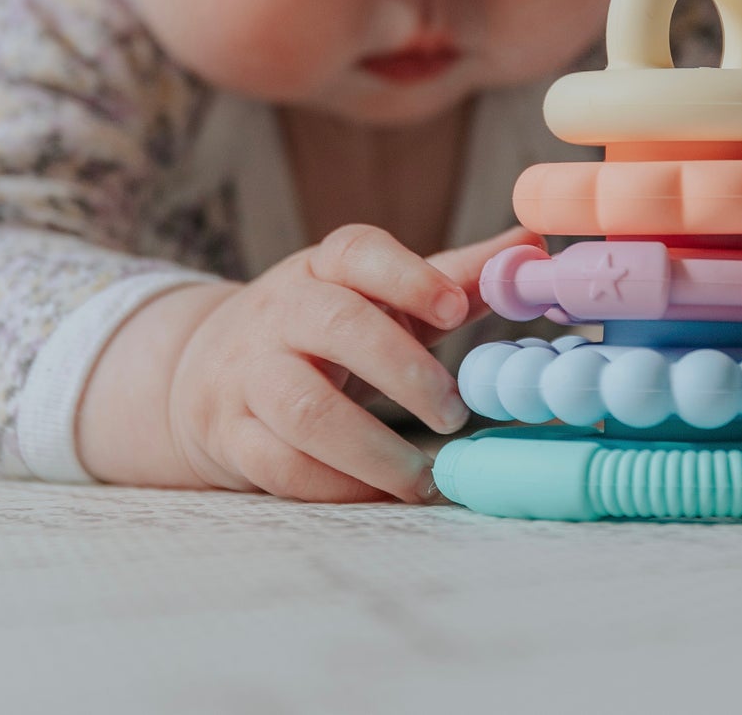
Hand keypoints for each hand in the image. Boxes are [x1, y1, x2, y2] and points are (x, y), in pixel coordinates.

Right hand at [166, 223, 542, 504]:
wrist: (206, 367)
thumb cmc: (323, 326)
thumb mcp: (378, 294)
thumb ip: (454, 276)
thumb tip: (535, 246)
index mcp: (323, 267)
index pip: (359, 252)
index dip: (409, 276)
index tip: (456, 311)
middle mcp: (281, 311)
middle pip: (337, 328)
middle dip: (404, 372)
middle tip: (455, 412)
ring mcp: (249, 373)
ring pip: (305, 410)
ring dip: (373, 451)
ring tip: (424, 479)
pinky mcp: (231, 433)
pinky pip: (282, 466)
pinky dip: (338, 488)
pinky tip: (381, 496)